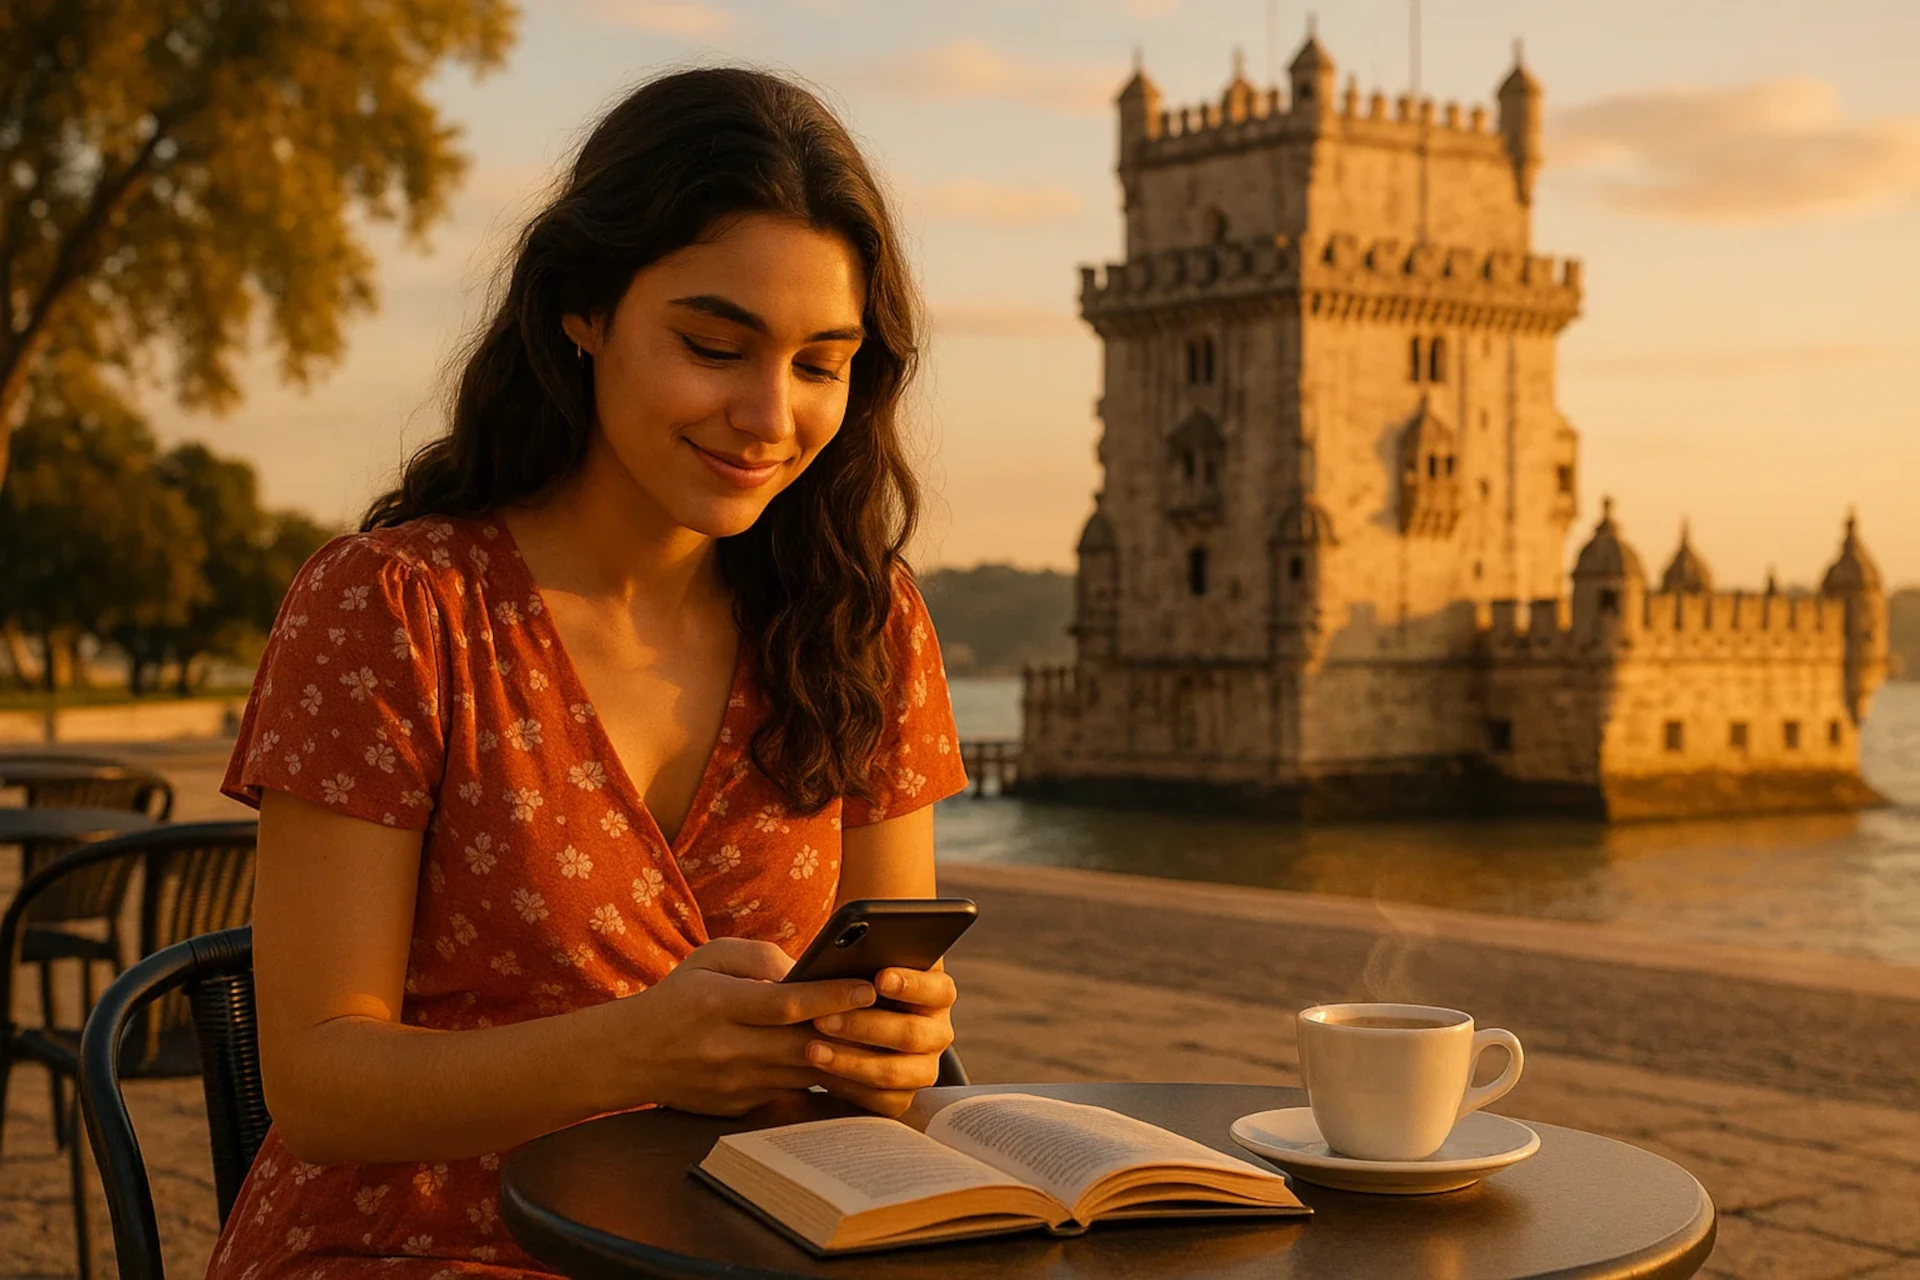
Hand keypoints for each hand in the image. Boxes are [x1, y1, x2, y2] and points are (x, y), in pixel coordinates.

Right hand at [616, 938, 877, 1116]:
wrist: (629, 1057)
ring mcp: (735, 1085)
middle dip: (852, 1030)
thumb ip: (760, 956)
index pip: (785, 1004)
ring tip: (883, 1037)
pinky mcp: (740, 1107)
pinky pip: (792, 1090)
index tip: (868, 986)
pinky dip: (821, 1076)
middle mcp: (728, 1049)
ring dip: (846, 1058)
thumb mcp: (710, 958)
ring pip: (805, 1073)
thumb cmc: (677, 998)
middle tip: (894, 1014)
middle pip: (804, 1044)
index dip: (831, 995)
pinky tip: (849, 1061)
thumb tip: (808, 969)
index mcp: (719, 1005)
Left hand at [807, 966, 956, 1117]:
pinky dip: (850, 1087)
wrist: (845, 1023)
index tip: (879, 978)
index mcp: (937, 992)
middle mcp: (938, 1031)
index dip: (911, 984)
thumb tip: (843, 940)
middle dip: (863, 1026)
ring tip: (812, 1049)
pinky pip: (883, 1100)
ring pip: (895, 1071)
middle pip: (911, 1033)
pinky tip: (820, 1075)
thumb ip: (860, 952)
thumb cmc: (852, 980)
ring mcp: (924, 1067)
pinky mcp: (904, 1096)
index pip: (938, 989)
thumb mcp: (859, 961)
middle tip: (821, 1018)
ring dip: (851, 1061)